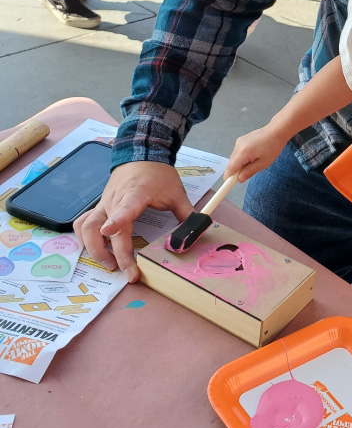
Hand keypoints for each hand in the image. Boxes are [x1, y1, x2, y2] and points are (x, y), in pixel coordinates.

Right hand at [74, 163, 194, 281]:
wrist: (141, 154)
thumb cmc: (158, 175)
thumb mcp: (177, 193)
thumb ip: (187, 216)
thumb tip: (192, 237)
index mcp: (135, 194)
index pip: (124, 208)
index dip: (117, 220)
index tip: (109, 232)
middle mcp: (114, 200)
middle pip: (108, 230)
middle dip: (117, 255)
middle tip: (130, 274)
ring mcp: (103, 204)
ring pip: (87, 228)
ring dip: (95, 250)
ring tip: (110, 265)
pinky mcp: (99, 207)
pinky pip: (83, 224)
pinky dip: (85, 239)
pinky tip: (96, 251)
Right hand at [226, 127, 286, 182]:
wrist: (276, 131)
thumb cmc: (272, 147)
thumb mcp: (263, 163)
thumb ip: (249, 171)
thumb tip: (240, 179)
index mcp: (243, 152)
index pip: (231, 168)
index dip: (228, 177)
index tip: (228, 185)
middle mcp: (238, 146)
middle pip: (231, 163)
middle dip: (236, 171)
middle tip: (246, 175)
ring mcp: (238, 142)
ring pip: (234, 158)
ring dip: (239, 164)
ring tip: (253, 163)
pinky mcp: (241, 140)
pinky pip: (237, 153)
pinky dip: (241, 158)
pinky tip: (252, 157)